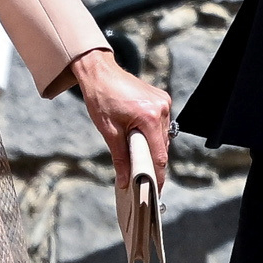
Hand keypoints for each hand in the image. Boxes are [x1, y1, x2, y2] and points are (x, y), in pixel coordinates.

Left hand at [68, 46, 175, 192]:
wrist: (99, 71)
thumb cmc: (101, 98)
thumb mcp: (109, 131)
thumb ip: (120, 157)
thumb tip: (125, 181)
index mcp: (149, 117)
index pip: (159, 155)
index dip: (158, 175)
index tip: (156, 191)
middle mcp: (161, 109)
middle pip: (162, 146)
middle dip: (153, 162)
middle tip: (142, 178)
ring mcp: (163, 102)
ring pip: (162, 136)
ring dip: (152, 147)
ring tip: (138, 157)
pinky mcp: (161, 99)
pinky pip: (160, 124)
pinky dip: (152, 133)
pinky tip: (140, 137)